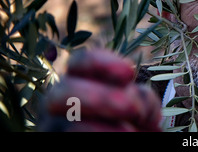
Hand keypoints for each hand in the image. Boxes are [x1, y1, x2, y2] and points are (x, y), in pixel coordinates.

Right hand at [40, 48, 160, 131]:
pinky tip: (121, 138)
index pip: (80, 62)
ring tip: (130, 133)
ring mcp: (52, 126)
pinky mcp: (54, 139)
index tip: (129, 73)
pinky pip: (67, 138)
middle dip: (101, 97)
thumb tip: (141, 108)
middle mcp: (59, 101)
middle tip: (132, 108)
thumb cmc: (128, 123)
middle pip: (65, 89)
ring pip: (65, 124)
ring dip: (100, 128)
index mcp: (79, 80)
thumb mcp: (139, 109)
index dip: (101, 63)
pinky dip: (96, 136)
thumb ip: (142, 100)